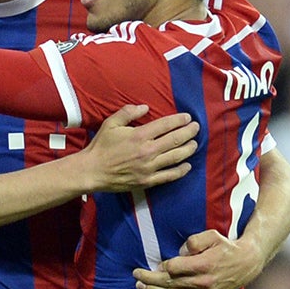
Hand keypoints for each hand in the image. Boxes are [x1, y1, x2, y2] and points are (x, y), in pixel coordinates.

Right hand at [73, 102, 197, 193]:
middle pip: (175, 140)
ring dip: (188, 150)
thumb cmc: (101, 146)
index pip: (165, 125)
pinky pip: (168, 176)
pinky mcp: (147, 181)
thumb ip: (128, 112)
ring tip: (195, 144)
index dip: (179, 120)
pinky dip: (180, 171)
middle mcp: (147, 151)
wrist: (92, 171)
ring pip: (175, 157)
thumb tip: (145, 107)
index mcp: (139, 135)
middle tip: (197, 128)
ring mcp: (149, 168)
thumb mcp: (111, 123)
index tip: (188, 118)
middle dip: (189, 132)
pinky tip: (187, 166)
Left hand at [133, 229, 261, 288]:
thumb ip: (194, 241)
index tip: (155, 264)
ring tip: (140, 286)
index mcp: (203, 265)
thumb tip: (180, 251)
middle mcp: (202, 282)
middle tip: (136, 275)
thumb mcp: (213, 235)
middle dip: (150, 279)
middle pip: (169, 282)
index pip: (174, 268)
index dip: (162, 266)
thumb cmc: (227, 247)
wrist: (247, 264)